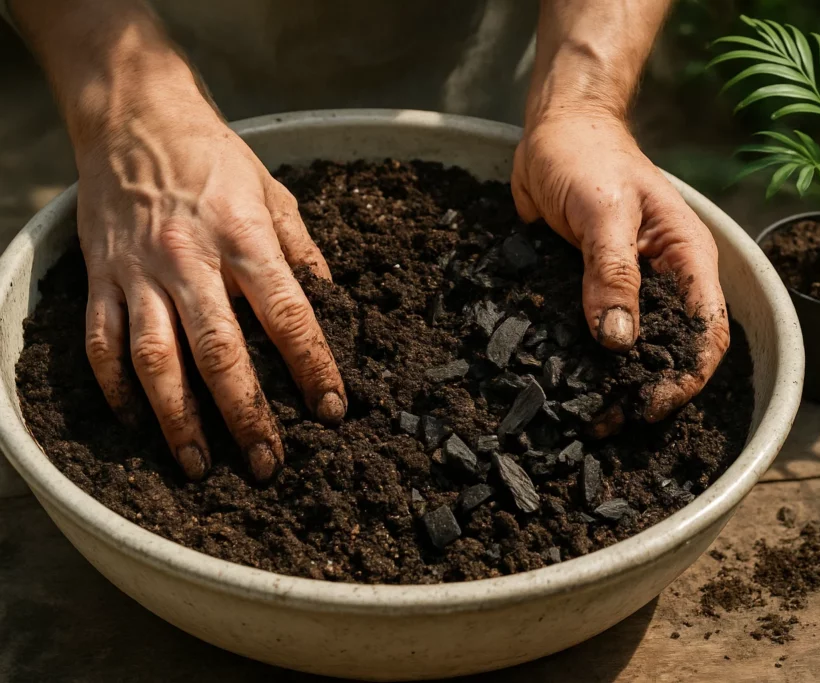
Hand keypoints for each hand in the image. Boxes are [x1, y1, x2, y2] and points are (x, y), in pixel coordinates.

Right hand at [77, 97, 344, 480]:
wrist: (134, 117)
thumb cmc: (214, 158)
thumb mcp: (274, 193)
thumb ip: (302, 252)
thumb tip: (330, 304)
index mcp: (244, 240)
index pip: (288, 316)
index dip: (312, 368)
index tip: (330, 410)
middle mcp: (190, 261)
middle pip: (220, 352)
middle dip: (246, 415)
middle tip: (268, 463)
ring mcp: (139, 272)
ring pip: (155, 359)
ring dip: (178, 419)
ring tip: (200, 465)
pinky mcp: (101, 277)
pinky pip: (101, 341)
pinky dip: (116, 387)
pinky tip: (136, 421)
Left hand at [511, 112, 728, 421]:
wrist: (552, 131)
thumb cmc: (585, 156)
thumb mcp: (603, 210)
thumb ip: (612, 272)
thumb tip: (618, 339)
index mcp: (686, 257)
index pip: (708, 329)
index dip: (687, 374)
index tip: (650, 404)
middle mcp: (664, 278)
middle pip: (672, 348)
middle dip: (647, 388)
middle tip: (607, 421)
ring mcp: (629, 285)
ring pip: (633, 347)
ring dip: (614, 381)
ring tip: (584, 413)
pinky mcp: (593, 288)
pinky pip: (596, 330)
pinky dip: (586, 359)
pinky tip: (564, 381)